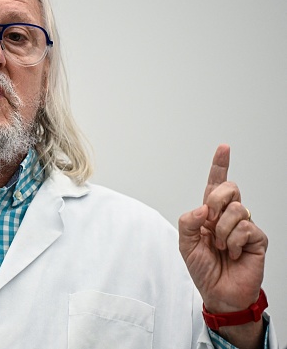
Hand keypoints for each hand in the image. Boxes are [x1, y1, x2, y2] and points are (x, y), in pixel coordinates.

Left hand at [178, 144, 267, 313]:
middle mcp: (228, 216)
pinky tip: (232, 253)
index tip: (224, 148)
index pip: (215, 185)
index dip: (220, 166)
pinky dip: (233, 242)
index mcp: (210, 214)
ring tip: (220, 247)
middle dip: (216, 201)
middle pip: (229, 189)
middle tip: (209, 222)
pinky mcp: (257, 239)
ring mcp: (244, 226)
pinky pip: (246, 227)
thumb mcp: (185, 244)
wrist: (219, 293)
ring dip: (222, 230)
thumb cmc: (203, 269)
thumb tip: (202, 208)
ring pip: (237, 209)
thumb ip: (187, 222)